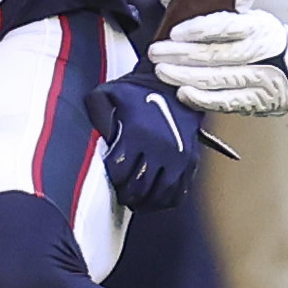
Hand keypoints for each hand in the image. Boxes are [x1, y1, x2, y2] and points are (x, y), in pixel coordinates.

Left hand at [82, 69, 201, 210]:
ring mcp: (177, 156)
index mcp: (136, 133)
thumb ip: (96, 114)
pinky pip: (179, 191)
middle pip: (139, 186)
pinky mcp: (191, 159)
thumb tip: (99, 140)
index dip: (114, 179)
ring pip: (159, 193)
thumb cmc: (137, 91)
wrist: (175, 85)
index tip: (113, 177)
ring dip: (146, 202)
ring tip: (138, 202)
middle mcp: (158, 147)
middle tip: (123, 194)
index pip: (120, 171)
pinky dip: (167, 201)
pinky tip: (157, 200)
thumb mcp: (107, 93)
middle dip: (127, 194)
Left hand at [151, 11, 287, 114]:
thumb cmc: (267, 40)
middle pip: (217, 54)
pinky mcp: (256, 101)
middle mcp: (261, 52)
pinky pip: (225, 101)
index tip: (175, 32)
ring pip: (218, 79)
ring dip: (186, 76)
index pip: (227, 26)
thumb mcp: (246, 18)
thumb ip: (207, 10)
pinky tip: (184, 93)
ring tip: (163, 71)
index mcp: (258, 26)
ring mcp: (260, 78)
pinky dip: (202, 99)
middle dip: (182, 54)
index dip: (199, 30)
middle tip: (157, 52)